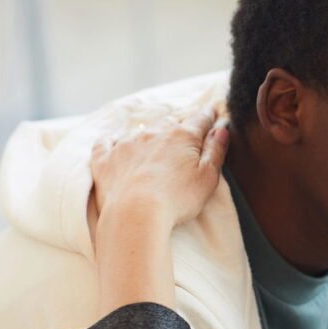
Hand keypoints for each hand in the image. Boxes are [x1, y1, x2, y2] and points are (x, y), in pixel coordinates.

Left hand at [90, 107, 228, 314]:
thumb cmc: (178, 199)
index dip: (209, 115)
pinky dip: (113, 140)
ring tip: (155, 139)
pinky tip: (117, 142)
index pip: (200, 119)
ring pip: (141, 129)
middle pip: (170, 121)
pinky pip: (107, 141)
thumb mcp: (208, 177)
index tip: (213, 113)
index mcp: (182, 136)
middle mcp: (154, 132)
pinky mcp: (105, 159)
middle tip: (186, 129)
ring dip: (151, 131)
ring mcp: (127, 143)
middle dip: (180, 123)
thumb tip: (222, 129)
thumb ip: (216, 150)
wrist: (135, 215)